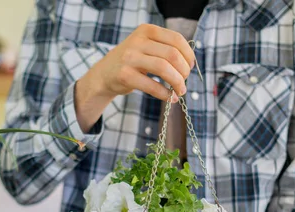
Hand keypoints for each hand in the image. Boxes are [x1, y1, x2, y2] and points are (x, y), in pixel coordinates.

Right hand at [75, 24, 195, 131]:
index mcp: (147, 30)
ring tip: (180, 91)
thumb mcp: (146, 47)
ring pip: (164, 68)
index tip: (190, 67)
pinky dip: (165, 94)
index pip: (176, 39)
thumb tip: (190, 64)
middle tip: (184, 81)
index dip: (188, 55)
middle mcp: (137, 41)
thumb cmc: (132, 62)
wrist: (104, 74)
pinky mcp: (125, 75)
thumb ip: (165, 49)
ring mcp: (130, 58)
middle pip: (172, 54)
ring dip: (177, 82)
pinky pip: (152, 85)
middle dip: (184, 71)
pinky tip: (170, 98)